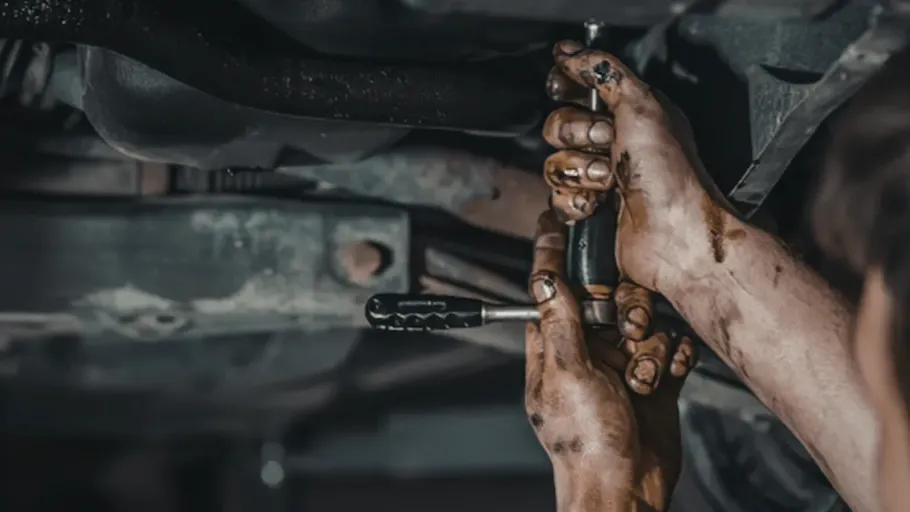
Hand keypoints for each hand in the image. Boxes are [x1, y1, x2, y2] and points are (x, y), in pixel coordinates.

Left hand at [526, 211, 696, 511]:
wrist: (628, 486)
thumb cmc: (586, 442)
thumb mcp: (567, 374)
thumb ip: (560, 323)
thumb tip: (543, 279)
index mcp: (553, 348)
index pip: (549, 291)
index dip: (552, 257)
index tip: (553, 222)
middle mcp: (586, 352)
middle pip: (608, 301)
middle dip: (626, 314)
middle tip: (629, 335)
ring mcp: (621, 365)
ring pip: (645, 322)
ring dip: (652, 346)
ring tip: (644, 377)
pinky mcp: (653, 378)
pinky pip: (670, 348)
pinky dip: (673, 359)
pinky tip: (666, 378)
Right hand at [543, 41, 728, 293]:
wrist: (675, 235)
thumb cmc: (669, 174)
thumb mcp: (642, 105)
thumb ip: (605, 72)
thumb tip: (571, 52)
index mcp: (630, 114)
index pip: (580, 89)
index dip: (566, 87)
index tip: (561, 86)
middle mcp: (614, 144)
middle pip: (558, 126)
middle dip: (577, 136)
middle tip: (606, 145)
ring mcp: (600, 179)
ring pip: (554, 163)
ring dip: (578, 172)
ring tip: (608, 182)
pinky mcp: (589, 210)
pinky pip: (557, 197)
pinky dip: (573, 201)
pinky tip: (596, 206)